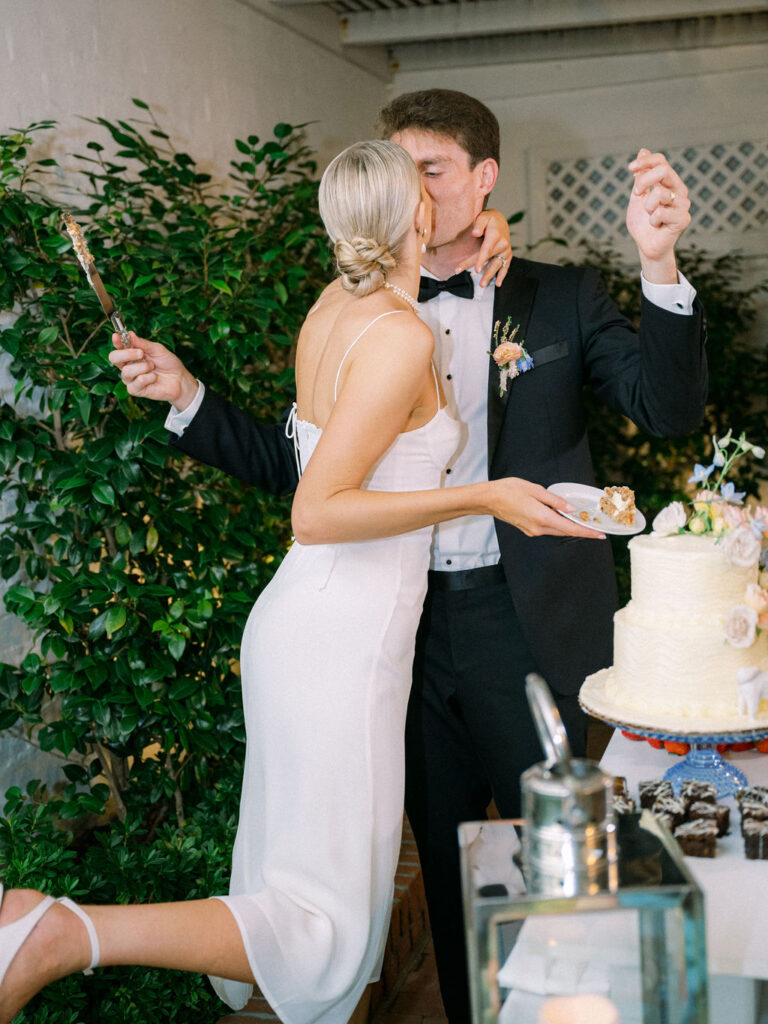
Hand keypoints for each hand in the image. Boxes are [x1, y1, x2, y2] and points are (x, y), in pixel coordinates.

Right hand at [108, 332, 197, 408]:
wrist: (179, 379)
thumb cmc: (168, 363)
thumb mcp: (157, 349)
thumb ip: (143, 344)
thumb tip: (130, 334)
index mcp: (131, 354)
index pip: (118, 347)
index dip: (116, 341)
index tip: (117, 336)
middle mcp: (128, 366)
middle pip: (114, 358)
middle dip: (126, 354)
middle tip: (141, 353)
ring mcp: (131, 379)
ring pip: (126, 371)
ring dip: (142, 367)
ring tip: (153, 366)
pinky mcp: (136, 390)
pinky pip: (137, 382)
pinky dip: (148, 378)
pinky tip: (154, 378)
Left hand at [455, 209, 512, 287]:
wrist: (501, 221)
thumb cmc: (489, 220)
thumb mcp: (483, 217)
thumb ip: (479, 224)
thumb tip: (475, 233)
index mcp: (495, 235)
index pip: (486, 250)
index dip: (481, 260)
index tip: (476, 270)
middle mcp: (502, 244)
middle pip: (489, 259)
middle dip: (479, 269)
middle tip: (472, 279)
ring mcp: (506, 251)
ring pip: (497, 265)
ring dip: (490, 275)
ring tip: (482, 285)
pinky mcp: (507, 256)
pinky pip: (505, 267)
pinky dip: (502, 276)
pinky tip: (498, 284)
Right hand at [489, 478, 605, 538]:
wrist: (488, 499)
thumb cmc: (509, 490)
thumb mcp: (535, 489)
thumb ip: (555, 500)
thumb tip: (570, 509)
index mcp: (542, 517)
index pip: (570, 528)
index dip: (587, 532)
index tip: (600, 535)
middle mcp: (538, 528)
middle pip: (565, 532)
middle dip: (581, 530)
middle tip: (595, 527)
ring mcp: (532, 530)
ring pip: (556, 530)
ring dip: (569, 527)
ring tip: (581, 521)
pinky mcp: (528, 529)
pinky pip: (547, 528)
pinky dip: (557, 524)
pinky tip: (562, 517)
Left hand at [626, 148, 689, 282]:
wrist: (646, 246)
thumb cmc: (643, 223)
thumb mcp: (637, 196)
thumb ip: (641, 176)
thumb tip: (643, 150)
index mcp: (669, 182)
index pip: (661, 161)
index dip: (645, 162)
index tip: (630, 168)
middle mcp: (679, 189)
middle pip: (663, 170)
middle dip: (644, 181)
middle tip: (637, 194)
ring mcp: (683, 204)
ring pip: (659, 193)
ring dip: (647, 207)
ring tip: (651, 217)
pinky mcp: (683, 218)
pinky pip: (660, 212)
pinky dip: (653, 220)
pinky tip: (658, 226)